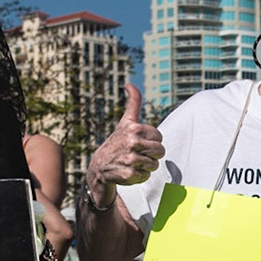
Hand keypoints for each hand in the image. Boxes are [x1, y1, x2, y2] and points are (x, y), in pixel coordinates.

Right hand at [85, 85, 162, 208]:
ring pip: (154, 165)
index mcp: (134, 129)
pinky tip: (129, 171)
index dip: (151, 141)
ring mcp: (130, 159)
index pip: (159, 137)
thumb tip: (129, 84)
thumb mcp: (125, 121)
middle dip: (152, 155)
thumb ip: (133, 102)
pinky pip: (146, 176)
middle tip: (138, 154)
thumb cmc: (117, 141)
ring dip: (146, 166)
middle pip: (160, 151)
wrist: (100, 166)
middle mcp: (132, 142)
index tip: (139, 142)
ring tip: (133, 162)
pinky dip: (139, 176)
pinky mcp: (129, 174)